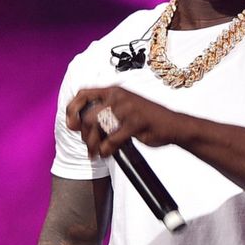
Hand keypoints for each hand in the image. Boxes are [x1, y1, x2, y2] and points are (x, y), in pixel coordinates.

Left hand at [66, 86, 184, 158]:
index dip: (72, 109)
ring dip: (94, 145)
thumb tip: (80, 125)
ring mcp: (127, 108)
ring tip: (97, 153)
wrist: (172, 126)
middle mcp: (118, 96)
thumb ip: (104, 113)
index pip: (83, 94)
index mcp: (114, 91)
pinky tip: (108, 153)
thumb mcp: (123, 110)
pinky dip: (106, 150)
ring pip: (98, 128)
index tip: (71, 125)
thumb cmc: (146, 120)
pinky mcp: (135, 122)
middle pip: (88, 116)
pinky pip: (112, 139)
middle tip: (89, 148)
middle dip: (85, 136)